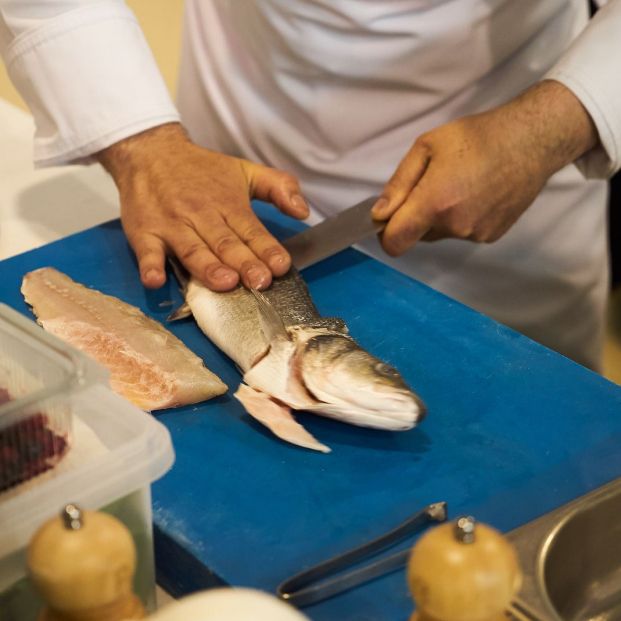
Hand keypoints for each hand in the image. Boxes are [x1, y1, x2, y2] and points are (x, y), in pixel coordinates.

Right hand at [97, 123, 308, 289]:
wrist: (150, 151)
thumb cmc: (201, 170)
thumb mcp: (244, 171)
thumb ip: (278, 187)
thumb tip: (303, 211)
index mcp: (228, 204)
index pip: (251, 230)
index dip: (266, 249)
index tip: (280, 266)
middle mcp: (202, 215)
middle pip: (225, 243)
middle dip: (244, 263)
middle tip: (259, 281)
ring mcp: (172, 225)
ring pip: (192, 250)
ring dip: (208, 267)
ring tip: (225, 282)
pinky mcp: (144, 232)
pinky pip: (147, 251)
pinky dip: (150, 265)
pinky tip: (155, 279)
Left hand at [371, 80, 598, 254]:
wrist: (531, 141)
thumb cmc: (477, 137)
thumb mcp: (427, 146)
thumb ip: (399, 184)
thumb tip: (378, 215)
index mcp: (434, 203)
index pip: (395, 243)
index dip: (386, 235)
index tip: (388, 219)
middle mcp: (454, 225)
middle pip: (418, 235)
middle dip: (417, 217)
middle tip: (434, 184)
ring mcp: (475, 234)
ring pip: (441, 233)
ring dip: (441, 217)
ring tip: (461, 185)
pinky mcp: (491, 236)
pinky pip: (463, 232)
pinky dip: (463, 218)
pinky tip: (478, 193)